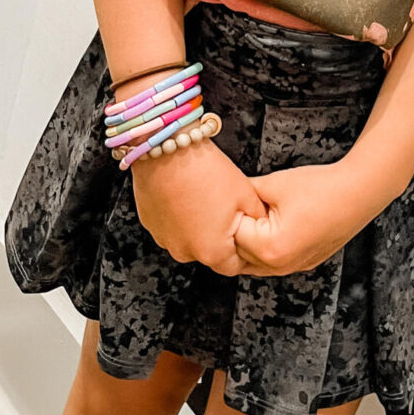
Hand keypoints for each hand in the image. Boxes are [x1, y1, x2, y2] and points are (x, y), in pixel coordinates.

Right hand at [132, 140, 267, 275]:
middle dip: (222, 236)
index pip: (235, 265)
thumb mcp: (245, 195)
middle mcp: (185, 252)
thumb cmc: (206, 171)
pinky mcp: (151, 223)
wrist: (169, 149)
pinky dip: (182, 217)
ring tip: (208, 198)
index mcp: (212, 252)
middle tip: (229, 210)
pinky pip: (173, 226)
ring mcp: (165, 239)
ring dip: (200, 227)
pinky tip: (189, 195)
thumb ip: (256, 220)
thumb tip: (262, 227)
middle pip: (211, 252)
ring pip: (190, 239)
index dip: (245, 249)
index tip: (248, 233)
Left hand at [233, 159, 373, 276]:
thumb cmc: (319, 187)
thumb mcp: (273, 184)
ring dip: (251, 244)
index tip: (232, 201)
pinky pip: (275, 262)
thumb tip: (223, 193)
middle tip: (240, 208)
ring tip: (255, 217)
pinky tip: (271, 226)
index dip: (231, 216)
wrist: (360, 192)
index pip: (232, 236)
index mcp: (270, 249)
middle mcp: (281, 266)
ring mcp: (295, 268)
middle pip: (241, 256)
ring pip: (256, 263)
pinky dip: (267, 248)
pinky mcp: (306, 263)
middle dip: (238, 233)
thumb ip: (243, 193)